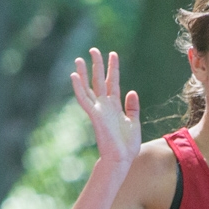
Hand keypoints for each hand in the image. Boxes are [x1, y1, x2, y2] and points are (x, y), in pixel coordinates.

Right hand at [71, 48, 140, 166]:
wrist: (121, 159)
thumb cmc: (127, 145)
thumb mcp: (134, 122)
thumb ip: (132, 107)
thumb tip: (131, 91)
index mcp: (115, 107)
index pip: (113, 83)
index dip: (113, 68)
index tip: (113, 54)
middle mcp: (105, 106)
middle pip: (100, 81)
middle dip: (98, 65)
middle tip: (94, 50)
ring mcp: (98, 110)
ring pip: (89, 87)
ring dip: (84, 73)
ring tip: (79, 58)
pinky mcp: (94, 115)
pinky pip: (84, 99)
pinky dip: (78, 88)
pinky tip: (74, 76)